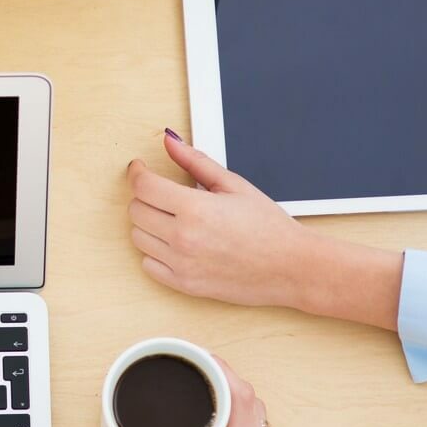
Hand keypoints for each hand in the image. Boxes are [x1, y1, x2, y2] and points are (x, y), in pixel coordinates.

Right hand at [121, 359, 277, 426]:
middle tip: (196, 364)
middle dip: (225, 375)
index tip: (200, 357)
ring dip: (236, 393)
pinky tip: (220, 417)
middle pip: (251, 399)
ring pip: (258, 413)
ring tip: (207, 384)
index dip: (223, 371)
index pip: (242, 400)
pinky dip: (241, 412)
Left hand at [124, 132, 313, 308]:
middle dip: (145, 196)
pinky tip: (174, 242)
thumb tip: (170, 142)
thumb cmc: (268, 227)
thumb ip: (195, 162)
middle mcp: (183, 238)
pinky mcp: (184, 285)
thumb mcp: (233, 185)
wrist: (291, 267)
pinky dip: (155, 251)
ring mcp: (181, 264)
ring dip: (148, 224)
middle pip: (136, 210)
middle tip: (163, 193)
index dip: (137, 172)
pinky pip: (148, 264)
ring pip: (138, 237)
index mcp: (195, 209)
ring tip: (173, 218)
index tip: (140, 168)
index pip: (143, 186)